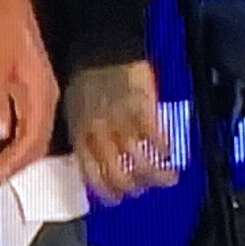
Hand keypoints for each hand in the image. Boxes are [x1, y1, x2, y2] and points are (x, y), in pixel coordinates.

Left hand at [0, 0, 59, 190]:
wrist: (6, 3)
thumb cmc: (0, 30)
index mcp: (41, 95)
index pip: (32, 143)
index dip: (11, 164)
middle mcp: (46, 99)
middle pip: (35, 145)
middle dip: (12, 167)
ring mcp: (40, 95)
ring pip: (32, 137)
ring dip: (12, 157)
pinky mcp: (30, 90)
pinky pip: (27, 125)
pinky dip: (12, 141)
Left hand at [64, 60, 175, 205]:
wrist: (101, 46)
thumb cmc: (86, 73)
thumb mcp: (74, 107)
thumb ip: (84, 132)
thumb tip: (94, 154)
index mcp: (80, 134)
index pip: (92, 175)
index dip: (106, 192)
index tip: (116, 199)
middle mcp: (100, 134)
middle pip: (119, 175)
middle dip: (134, 188)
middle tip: (144, 188)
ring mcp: (122, 124)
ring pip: (141, 164)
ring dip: (157, 176)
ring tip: (168, 177)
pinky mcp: (142, 110)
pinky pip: (156, 139)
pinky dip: (164, 150)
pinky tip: (170, 152)